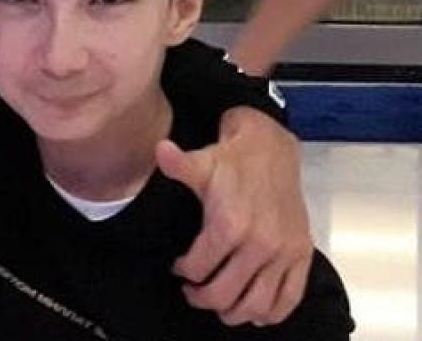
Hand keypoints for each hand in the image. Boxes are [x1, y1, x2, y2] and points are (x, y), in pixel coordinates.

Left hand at [155, 108, 312, 325]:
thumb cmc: (230, 160)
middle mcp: (260, 243)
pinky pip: (289, 299)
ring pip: (257, 304)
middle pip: (224, 294)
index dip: (184, 272)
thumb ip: (178, 164)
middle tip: (193, 292)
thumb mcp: (200, 162)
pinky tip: (255, 312)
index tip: (179, 267)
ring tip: (220, 305)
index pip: (199, 269)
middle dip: (202, 298)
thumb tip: (160, 149)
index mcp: (230, 224)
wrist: (272, 149)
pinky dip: (271, 313)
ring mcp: (284, 252)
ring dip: (234, 313)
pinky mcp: (302, 255)